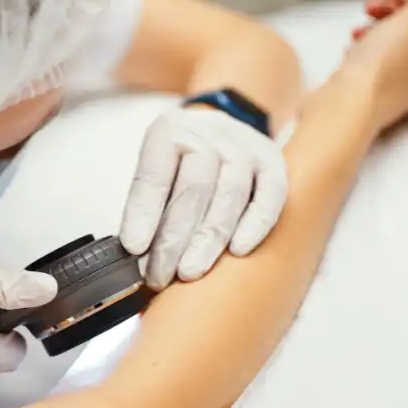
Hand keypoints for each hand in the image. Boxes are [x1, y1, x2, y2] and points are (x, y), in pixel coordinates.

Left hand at [120, 107, 287, 289]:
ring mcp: (245, 146)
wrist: (219, 133)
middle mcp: (209, 133)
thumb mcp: (154, 171)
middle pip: (193, 187)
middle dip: (173, 238)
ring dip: (209, 239)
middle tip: (158, 275)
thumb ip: (145, 208)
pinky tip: (238, 251)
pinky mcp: (273, 163)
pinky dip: (255, 224)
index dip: (143, 212)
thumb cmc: (180, 164)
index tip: (134, 247)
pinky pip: (270, 195)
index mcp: (169, 132)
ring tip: (189, 273)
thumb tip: (137, 256)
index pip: (154, 174)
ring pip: (230, 193)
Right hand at [346, 0, 407, 130]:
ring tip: (357, 29)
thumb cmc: (384, 68)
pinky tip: (351, 49)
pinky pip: (374, 66)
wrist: (350, 105)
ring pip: (393, 48)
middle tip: (374, 8)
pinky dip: (363, 52)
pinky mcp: (375, 94)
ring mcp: (401, 87)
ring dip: (376, 31)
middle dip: (395, 14)